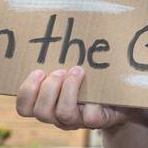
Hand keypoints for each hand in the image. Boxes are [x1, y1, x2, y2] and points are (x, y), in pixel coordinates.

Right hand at [15, 67, 134, 130]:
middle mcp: (59, 115)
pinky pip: (90, 116)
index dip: (26, 91)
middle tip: (61, 71)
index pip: (24, 108)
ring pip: (62, 115)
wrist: (122, 95)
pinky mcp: (99, 121)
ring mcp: (79, 120)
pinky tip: (96, 86)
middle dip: (48, 88)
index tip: (38, 70)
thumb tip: (53, 26)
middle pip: (40, 112)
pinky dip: (91, 101)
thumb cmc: (91, 77)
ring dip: (68, 91)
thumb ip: (60, 58)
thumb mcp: (73, 68)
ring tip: (77, 71)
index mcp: (48, 103)